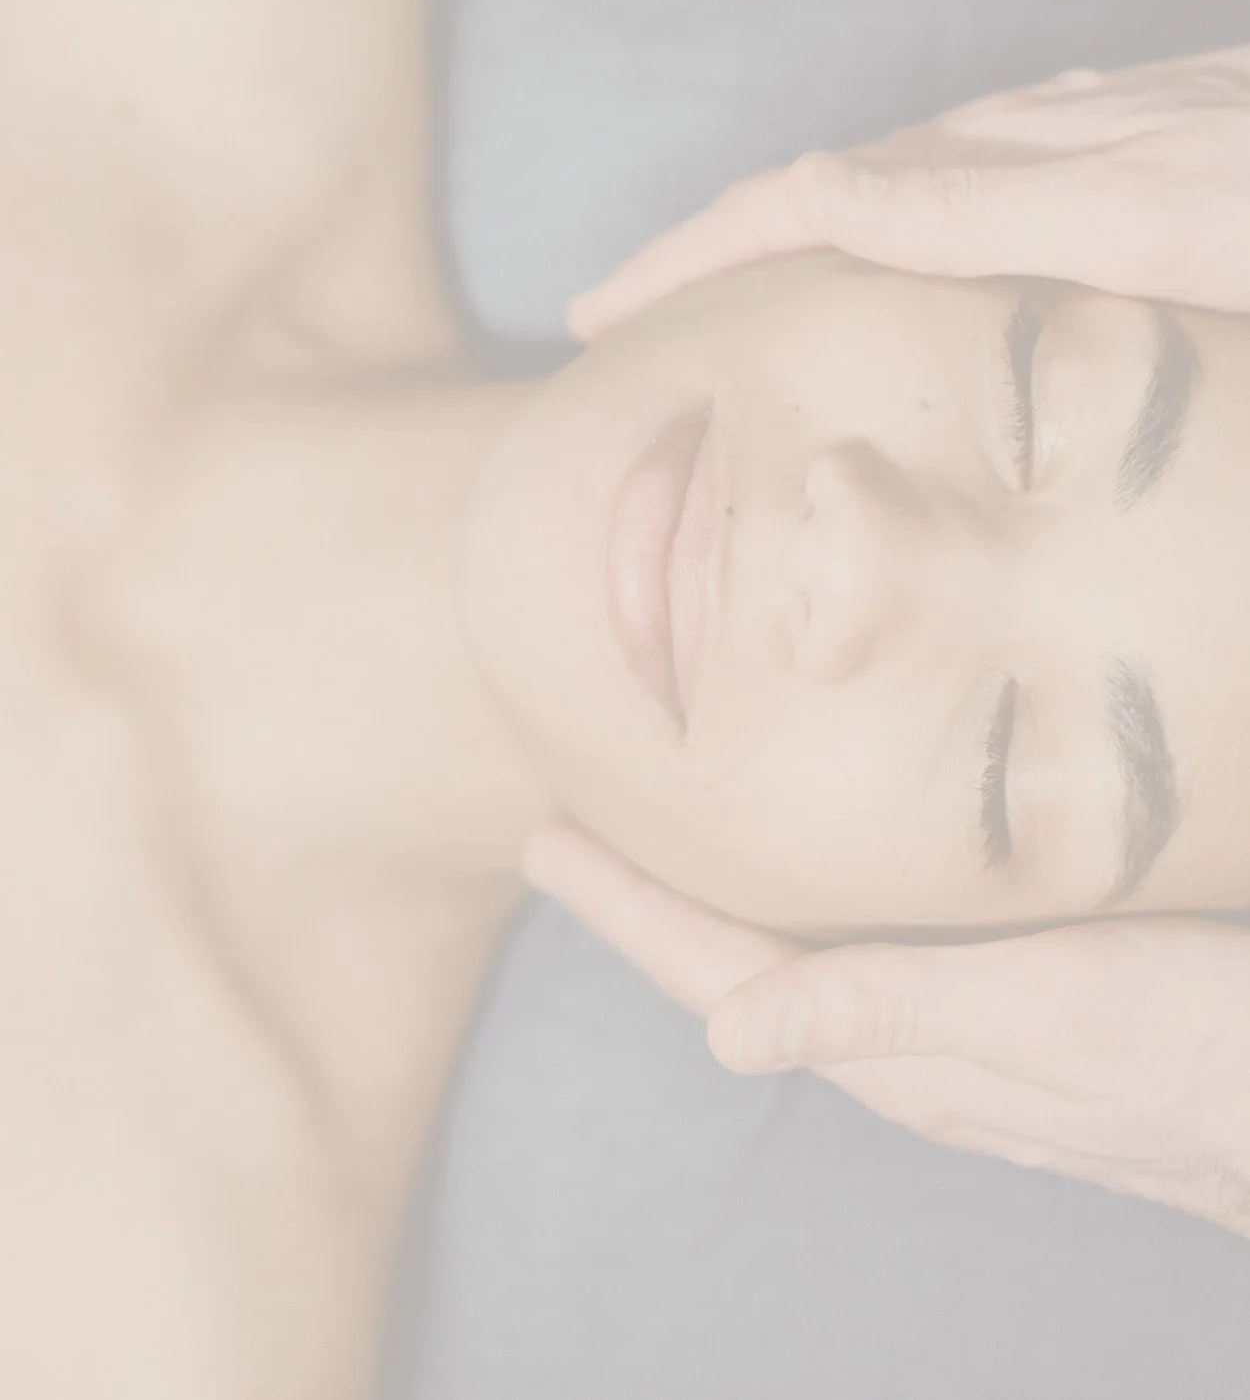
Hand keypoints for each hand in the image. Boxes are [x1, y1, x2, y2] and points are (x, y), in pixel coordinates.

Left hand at [524, 823, 1249, 1241]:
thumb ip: (891, 1011)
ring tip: (659, 843)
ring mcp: (951, 1030)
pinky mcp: (1002, 1006)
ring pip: (794, 956)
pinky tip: (816, 875)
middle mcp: (901, 1043)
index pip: (716, 969)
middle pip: (734, 963)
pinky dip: (804, 902)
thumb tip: (724, 1037)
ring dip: (715, 901)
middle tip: (573, 827)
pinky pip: (861, 952)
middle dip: (647, 900)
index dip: (625, 907)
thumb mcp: (1041, 1012)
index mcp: (891, 1046)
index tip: (544, 841)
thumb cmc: (1190, 1051)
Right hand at [567, 48, 1249, 335]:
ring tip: (716, 295)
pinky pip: (956, 190)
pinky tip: (890, 255)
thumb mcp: (1129, 217)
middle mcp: (1019, 147)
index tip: (599, 316)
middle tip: (620, 314)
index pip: (801, 204)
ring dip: (783, 240)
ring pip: (887, 189)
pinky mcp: (1111, 156)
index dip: (690, 257)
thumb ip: (971, 205)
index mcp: (1001, 169)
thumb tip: (807, 193)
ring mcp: (1065, 144)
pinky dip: (880, 230)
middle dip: (709, 249)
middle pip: (824, 191)